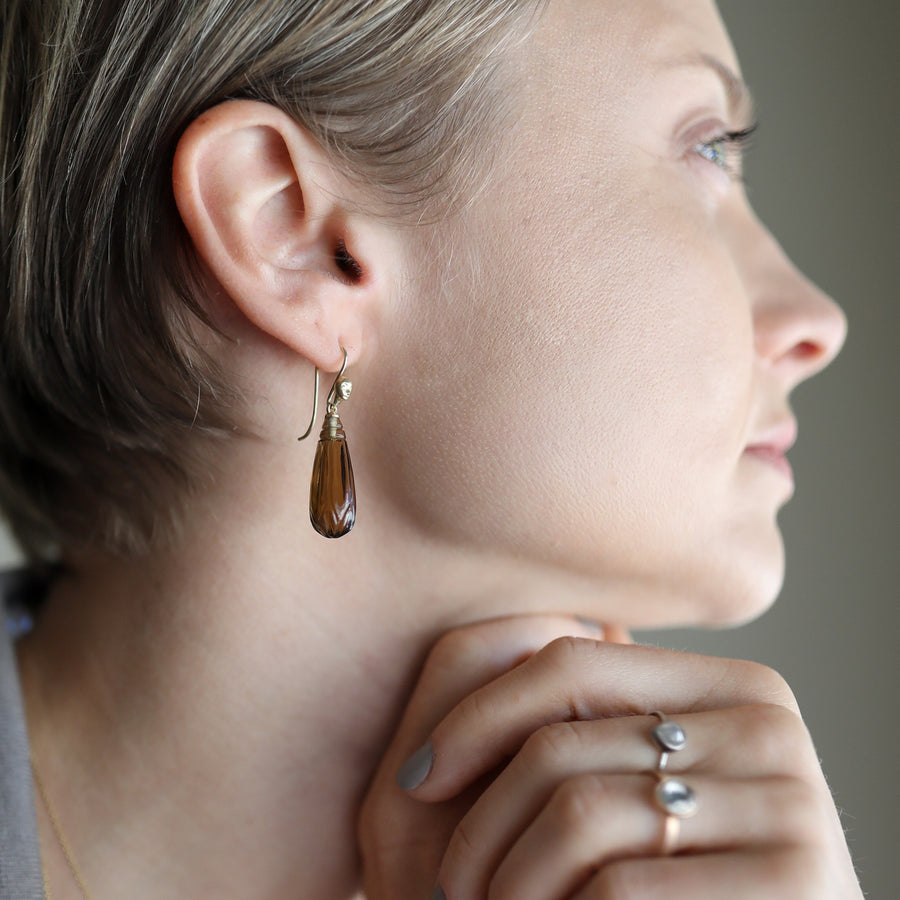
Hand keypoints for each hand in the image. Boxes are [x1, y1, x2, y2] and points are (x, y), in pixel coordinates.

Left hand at [358, 618, 861, 898]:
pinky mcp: (799, 883)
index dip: (478, 717)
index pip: (569, 661)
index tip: (417, 780)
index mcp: (733, 685)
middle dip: (482, 829)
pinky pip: (619, 888)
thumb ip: (600, 710)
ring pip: (580, 815)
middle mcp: (771, 728)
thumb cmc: (669, 881)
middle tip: (453, 887)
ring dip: (510, 881)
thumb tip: (563, 625)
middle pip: (561, 747)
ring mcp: (796, 805)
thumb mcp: (626, 786)